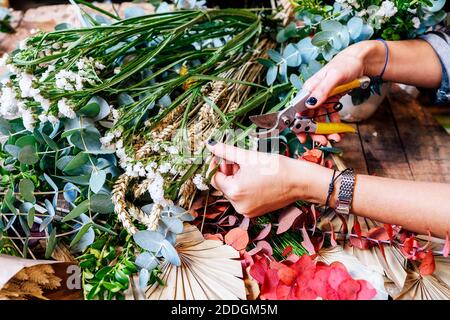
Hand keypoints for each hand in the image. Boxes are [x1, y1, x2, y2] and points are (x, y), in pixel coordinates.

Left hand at [206, 141, 331, 217]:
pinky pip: (243, 198)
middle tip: (237, 158)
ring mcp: (247, 210)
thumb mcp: (248, 156)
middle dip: (228, 171)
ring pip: (233, 192)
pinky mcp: (255, 212)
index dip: (216, 165)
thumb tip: (211, 145)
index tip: (221, 155)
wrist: (299, 181)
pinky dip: (245, 187)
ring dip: (236, 179)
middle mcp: (238, 205)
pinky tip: (254, 177)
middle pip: (224, 186)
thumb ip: (226, 151)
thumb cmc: (276, 168)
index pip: (215, 178)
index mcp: (234, 192)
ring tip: (248, 166)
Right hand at [298, 41, 376, 144]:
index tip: (302, 137)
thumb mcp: (334, 76)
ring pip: (319, 120)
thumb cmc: (346, 64)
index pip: (298, 110)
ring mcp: (322, 99)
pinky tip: (339, 131)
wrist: (360, 61)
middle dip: (314, 132)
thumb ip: (322, 90)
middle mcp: (313, 95)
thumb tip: (310, 103)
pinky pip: (329, 116)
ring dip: (325, 131)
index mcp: (309, 89)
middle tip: (322, 141)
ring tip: (335, 138)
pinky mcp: (330, 101)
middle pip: (308, 118)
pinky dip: (333, 125)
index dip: (298, 125)